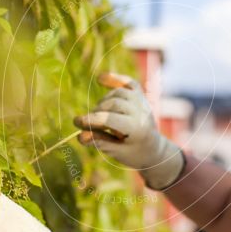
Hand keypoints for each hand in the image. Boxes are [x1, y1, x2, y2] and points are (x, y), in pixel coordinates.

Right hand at [73, 72, 184, 189]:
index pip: (110, 119)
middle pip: (113, 104)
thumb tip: (80, 135)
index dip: (91, 120)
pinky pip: (128, 82)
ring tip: (99, 114)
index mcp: (137, 129)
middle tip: (90, 123)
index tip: (76, 122)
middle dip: (97, 112)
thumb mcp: (117, 152)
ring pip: (118, 93)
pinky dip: (115, 79)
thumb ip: (99, 142)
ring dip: (104, 102)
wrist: (154, 148)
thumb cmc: (134, 153)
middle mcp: (141, 112)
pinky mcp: (140, 95)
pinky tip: (100, 78)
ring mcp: (142, 102)